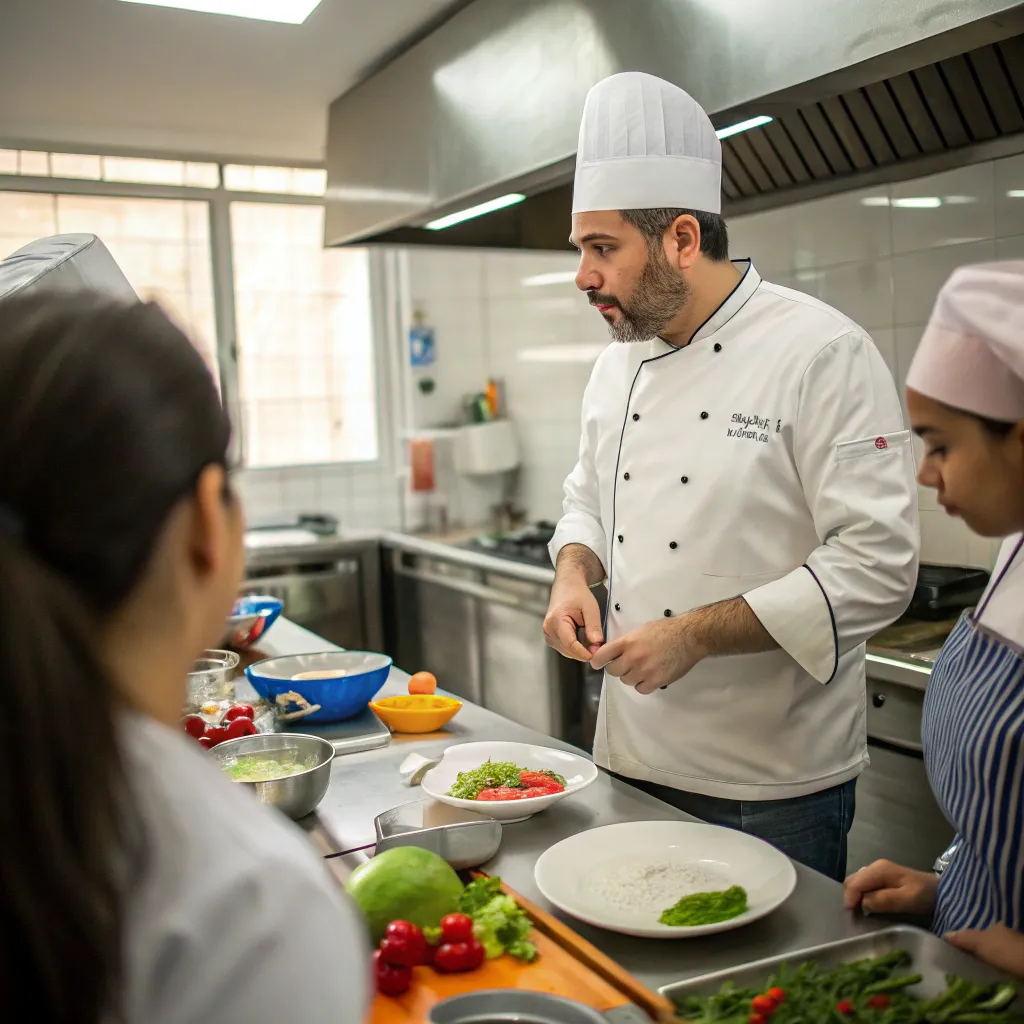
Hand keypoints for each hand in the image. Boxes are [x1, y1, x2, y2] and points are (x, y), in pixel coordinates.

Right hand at [543, 577, 602, 661]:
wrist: (567, 585)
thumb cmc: (576, 593)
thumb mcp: (590, 607)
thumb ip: (593, 627)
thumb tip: (597, 644)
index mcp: (556, 620)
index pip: (570, 644)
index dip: (584, 653)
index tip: (596, 655)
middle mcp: (548, 629)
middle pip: (568, 650)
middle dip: (584, 651)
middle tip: (598, 645)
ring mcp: (548, 634)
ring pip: (567, 651)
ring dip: (580, 649)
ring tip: (589, 635)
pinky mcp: (551, 636)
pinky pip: (565, 647)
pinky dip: (575, 646)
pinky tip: (581, 635)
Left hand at [590, 614, 707, 694]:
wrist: (688, 637)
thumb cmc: (665, 630)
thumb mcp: (640, 630)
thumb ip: (625, 642)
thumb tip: (613, 653)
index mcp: (627, 642)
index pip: (602, 656)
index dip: (597, 661)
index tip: (597, 663)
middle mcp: (633, 657)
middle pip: (613, 671)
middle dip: (617, 668)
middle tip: (626, 663)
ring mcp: (645, 671)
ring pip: (626, 681)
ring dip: (631, 676)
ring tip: (641, 668)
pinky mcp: (657, 681)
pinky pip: (641, 689)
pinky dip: (643, 684)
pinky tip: (649, 676)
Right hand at [843, 859, 937, 915]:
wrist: (941, 892)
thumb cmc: (925, 895)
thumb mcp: (907, 899)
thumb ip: (884, 900)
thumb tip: (863, 904)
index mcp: (879, 870)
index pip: (854, 883)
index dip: (850, 900)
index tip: (853, 917)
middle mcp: (874, 867)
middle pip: (852, 881)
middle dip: (850, 898)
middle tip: (857, 917)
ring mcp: (877, 871)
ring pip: (856, 883)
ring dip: (855, 897)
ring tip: (862, 913)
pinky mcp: (880, 878)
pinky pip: (863, 886)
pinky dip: (861, 896)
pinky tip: (869, 906)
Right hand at [945, 924, 1023, 976]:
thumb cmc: (1005, 951)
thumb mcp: (980, 943)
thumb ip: (964, 938)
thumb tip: (944, 934)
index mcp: (996, 927)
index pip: (980, 931)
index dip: (970, 939)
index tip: (959, 948)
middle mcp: (1006, 934)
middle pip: (989, 942)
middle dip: (980, 949)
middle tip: (966, 959)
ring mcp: (1014, 948)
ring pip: (998, 953)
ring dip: (990, 959)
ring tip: (977, 968)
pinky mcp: (1019, 962)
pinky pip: (1005, 964)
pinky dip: (999, 968)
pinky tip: (993, 973)